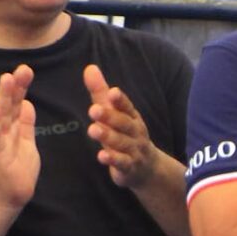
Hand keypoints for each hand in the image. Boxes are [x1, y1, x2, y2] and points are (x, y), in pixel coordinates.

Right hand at [0, 67, 40, 210]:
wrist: (9, 194)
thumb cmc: (17, 168)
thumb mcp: (26, 142)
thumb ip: (25, 123)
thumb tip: (27, 103)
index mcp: (12, 127)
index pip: (16, 103)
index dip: (20, 87)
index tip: (26, 70)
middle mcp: (2, 130)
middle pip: (8, 104)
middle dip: (14, 86)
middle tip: (22, 69)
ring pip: (0, 115)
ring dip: (3, 97)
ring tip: (6, 79)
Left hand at [83, 63, 158, 188]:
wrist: (147, 168)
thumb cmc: (126, 135)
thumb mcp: (114, 113)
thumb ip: (100, 93)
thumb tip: (89, 68)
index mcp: (132, 117)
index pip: (127, 107)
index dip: (120, 100)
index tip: (112, 91)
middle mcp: (135, 133)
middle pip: (124, 124)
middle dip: (110, 116)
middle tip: (94, 109)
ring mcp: (134, 150)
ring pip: (122, 143)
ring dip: (108, 136)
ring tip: (93, 130)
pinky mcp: (129, 167)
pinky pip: (122, 163)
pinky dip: (113, 160)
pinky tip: (102, 156)